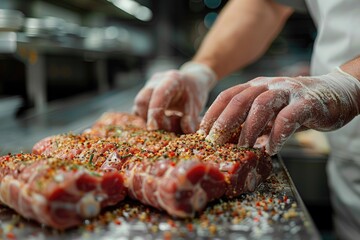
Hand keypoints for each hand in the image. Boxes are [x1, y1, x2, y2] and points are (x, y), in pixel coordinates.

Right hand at [133, 62, 216, 132]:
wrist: (191, 81)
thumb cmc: (194, 93)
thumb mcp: (196, 106)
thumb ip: (191, 119)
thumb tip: (186, 131)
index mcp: (172, 80)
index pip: (159, 94)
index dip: (154, 111)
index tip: (153, 128)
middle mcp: (156, 81)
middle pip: (142, 100)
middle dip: (148, 118)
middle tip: (161, 130)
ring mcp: (148, 87)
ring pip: (138, 106)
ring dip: (147, 120)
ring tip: (163, 126)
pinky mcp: (144, 95)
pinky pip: (138, 109)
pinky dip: (145, 119)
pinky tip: (157, 123)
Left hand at [199, 68, 359, 154]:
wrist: (336, 93)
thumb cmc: (297, 106)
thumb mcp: (270, 112)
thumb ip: (252, 122)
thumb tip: (230, 142)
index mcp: (256, 86)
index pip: (228, 95)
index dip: (212, 113)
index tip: (201, 132)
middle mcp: (269, 85)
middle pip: (240, 99)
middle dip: (224, 121)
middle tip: (214, 142)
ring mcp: (288, 91)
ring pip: (262, 105)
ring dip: (249, 128)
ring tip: (243, 148)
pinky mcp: (307, 102)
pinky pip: (288, 117)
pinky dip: (277, 134)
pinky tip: (271, 149)